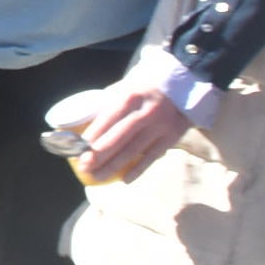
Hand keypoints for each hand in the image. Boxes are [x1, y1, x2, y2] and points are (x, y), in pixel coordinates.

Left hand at [79, 84, 193, 183]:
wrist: (186, 85)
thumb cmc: (147, 87)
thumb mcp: (127, 86)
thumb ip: (109, 102)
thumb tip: (84, 120)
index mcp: (130, 97)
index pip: (107, 120)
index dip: (92, 137)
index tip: (78, 149)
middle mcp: (146, 112)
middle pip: (119, 138)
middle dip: (99, 155)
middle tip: (84, 167)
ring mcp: (161, 126)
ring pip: (134, 151)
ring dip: (114, 166)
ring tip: (97, 176)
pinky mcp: (173, 137)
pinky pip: (152, 157)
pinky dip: (138, 170)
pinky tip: (124, 179)